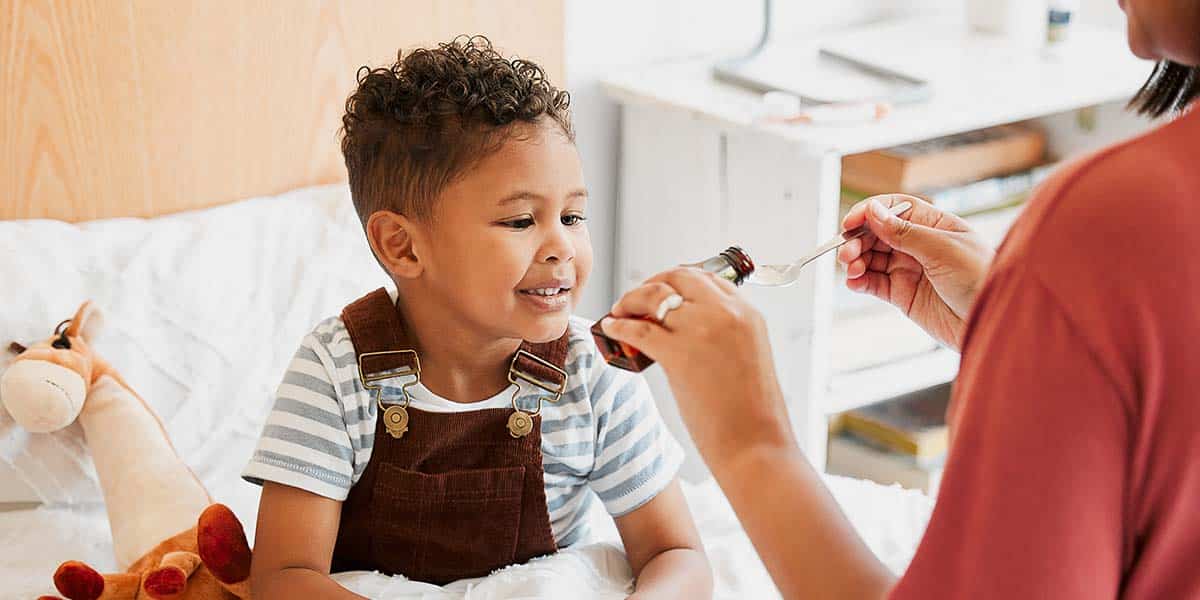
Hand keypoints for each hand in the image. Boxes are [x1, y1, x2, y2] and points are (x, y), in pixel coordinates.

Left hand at [600, 268, 793, 470]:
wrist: (756, 444)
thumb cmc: (752, 412)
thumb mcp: (749, 356)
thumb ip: (726, 335)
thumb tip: (689, 333)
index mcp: (747, 313)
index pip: (707, 278)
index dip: (677, 280)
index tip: (662, 289)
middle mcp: (727, 312)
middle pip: (679, 277)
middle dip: (652, 282)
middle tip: (636, 299)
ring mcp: (703, 329)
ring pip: (655, 296)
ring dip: (631, 300)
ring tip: (619, 312)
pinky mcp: (679, 353)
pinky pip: (638, 329)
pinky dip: (620, 326)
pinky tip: (611, 329)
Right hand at [838, 194, 994, 349]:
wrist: (994, 321)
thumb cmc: (982, 279)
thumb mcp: (943, 249)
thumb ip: (905, 232)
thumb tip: (874, 211)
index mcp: (934, 224)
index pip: (894, 209)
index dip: (870, 212)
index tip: (851, 223)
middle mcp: (919, 244)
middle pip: (877, 234)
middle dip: (858, 240)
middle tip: (847, 252)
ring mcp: (910, 269)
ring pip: (872, 258)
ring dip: (856, 261)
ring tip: (852, 269)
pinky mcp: (904, 295)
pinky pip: (875, 283)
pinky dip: (860, 281)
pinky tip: (854, 282)